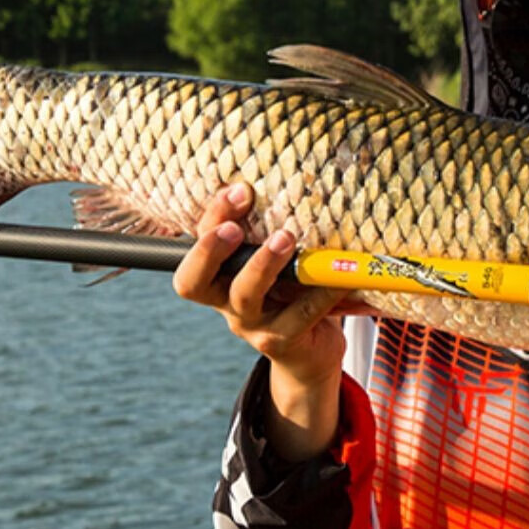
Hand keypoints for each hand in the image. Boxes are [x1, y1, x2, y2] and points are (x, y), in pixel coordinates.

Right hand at [173, 185, 349, 459]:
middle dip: (210, 250)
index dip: (210, 219)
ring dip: (262, 264)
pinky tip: (335, 275)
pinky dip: (319, 292)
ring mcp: (252, 325)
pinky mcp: (282, 341)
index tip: (240, 189)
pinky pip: (299, 315)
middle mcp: (226, 301)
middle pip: (195, 282)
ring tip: (285, 239)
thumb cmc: (289, 290)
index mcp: (218, 277)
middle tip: (234, 228)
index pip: (194, 246)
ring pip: (244, 296)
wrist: (309, 352)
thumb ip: (270, 229)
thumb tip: (293, 177)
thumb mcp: (274, 260)